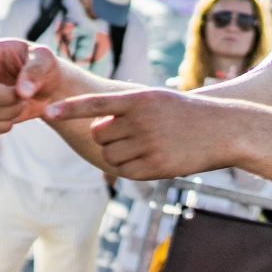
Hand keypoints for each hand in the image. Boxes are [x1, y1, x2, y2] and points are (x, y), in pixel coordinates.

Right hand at [0, 39, 76, 133]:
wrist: (49, 89)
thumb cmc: (44, 66)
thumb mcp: (46, 58)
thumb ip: (36, 69)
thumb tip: (22, 91)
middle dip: (4, 97)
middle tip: (24, 95)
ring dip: (8, 112)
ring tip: (23, 102)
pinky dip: (2, 127)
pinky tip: (13, 119)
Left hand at [45, 89, 236, 179]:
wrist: (224, 130)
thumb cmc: (186, 114)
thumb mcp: (157, 99)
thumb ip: (126, 107)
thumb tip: (93, 123)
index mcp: (139, 99)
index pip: (95, 104)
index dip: (69, 109)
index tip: (47, 112)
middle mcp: (142, 120)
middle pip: (99, 135)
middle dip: (107, 137)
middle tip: (131, 135)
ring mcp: (149, 144)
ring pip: (108, 155)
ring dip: (118, 154)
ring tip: (145, 146)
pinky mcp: (156, 167)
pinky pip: (123, 172)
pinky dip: (130, 168)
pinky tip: (151, 160)